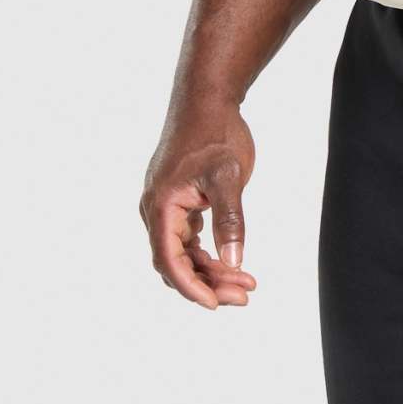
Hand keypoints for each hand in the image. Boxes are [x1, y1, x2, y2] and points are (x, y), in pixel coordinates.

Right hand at [140, 101, 258, 309]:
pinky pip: (188, 238)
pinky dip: (209, 252)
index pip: (170, 260)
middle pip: (176, 262)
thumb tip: (234, 260)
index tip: (216, 304)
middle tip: (244, 295)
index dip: (192, 287)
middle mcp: (156, 210)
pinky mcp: (178, 201)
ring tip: (246, 283)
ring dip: (212, 269)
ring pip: (184, 252)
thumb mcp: (228, 175)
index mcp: (161, 207)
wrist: (207, 98)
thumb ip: (230, 218)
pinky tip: (233, 261)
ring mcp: (166, 206)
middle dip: (208, 282)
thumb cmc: (216, 133)